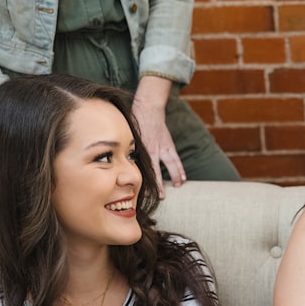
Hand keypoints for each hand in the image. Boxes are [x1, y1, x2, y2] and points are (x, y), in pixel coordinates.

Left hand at [132, 77, 184, 196]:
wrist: (148, 108)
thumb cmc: (136, 121)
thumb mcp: (128, 136)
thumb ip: (128, 150)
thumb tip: (121, 162)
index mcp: (142, 150)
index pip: (144, 170)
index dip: (144, 182)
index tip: (144, 194)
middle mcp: (154, 151)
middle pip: (157, 171)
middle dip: (159, 184)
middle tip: (161, 197)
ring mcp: (163, 148)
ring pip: (171, 166)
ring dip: (175, 176)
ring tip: (178, 185)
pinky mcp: (169, 145)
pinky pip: (175, 160)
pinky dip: (179, 169)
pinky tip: (183, 177)